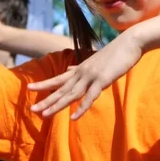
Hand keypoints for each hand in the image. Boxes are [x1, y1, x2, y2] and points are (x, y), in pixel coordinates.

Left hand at [28, 31, 143, 118]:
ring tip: (44, 115)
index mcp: (79, 69)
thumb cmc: (114, 53)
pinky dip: (81, 108)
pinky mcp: (102, 81)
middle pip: (61, 89)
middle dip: (46, 100)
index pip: (58, 78)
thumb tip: (70, 68)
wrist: (129, 43)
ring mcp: (91, 77)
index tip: (29, 88)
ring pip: (71, 94)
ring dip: (57, 105)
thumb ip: (81, 67)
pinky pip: (89, 97)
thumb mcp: (94, 60)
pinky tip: (73, 117)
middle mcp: (81, 73)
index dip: (44, 84)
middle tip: (32, 109)